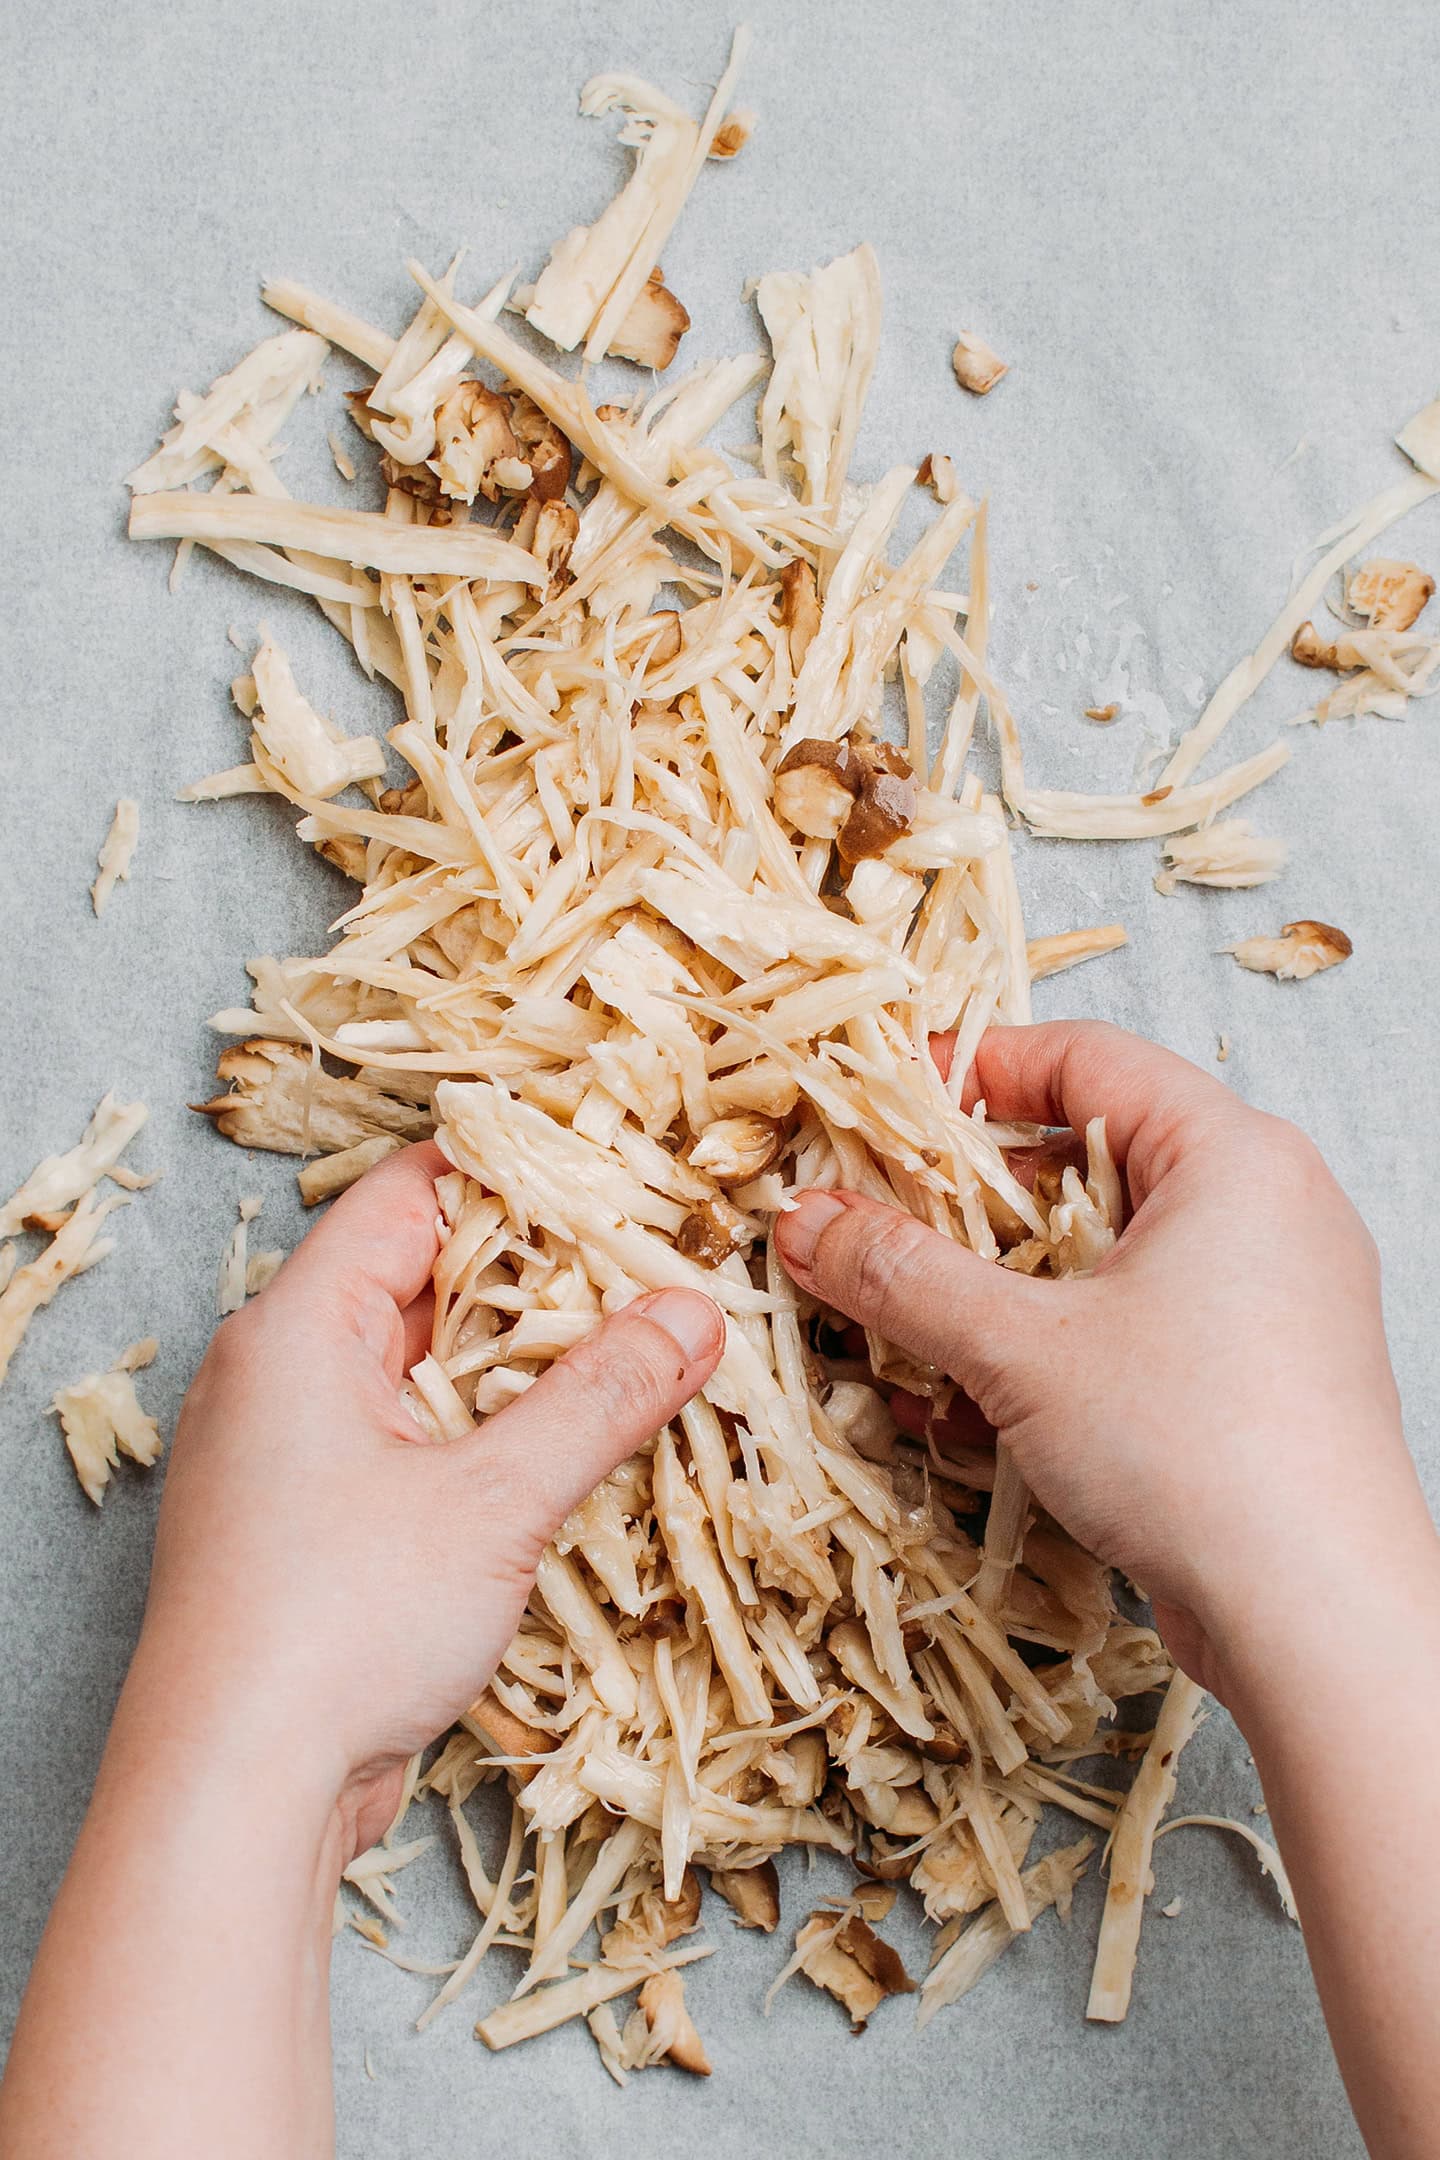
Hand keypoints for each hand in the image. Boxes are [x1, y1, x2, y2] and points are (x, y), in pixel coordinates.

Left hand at [140, 1141, 723, 1853]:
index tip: (617, 1169)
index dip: (517, 1170)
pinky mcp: (311, 1526)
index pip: (411, 1193)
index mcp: (298, 1327)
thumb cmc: (337, 1626)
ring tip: (635, 1348)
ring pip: (422, 1367)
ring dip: (521, 1362)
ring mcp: (289, 1453)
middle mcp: (279, 1373)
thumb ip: (600, 1397)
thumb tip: (692, 1314)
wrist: (231, 1796)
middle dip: (541, 1274)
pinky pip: (410, 1441)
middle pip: (423, 1278)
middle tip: (653, 1263)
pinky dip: (486, 1433)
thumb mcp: (493, 1500)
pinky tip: (567, 1446)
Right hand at [774, 1019, 1432, 1695]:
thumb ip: (902, 1274)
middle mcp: (1265, 1206)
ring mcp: (1268, 1296)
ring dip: (996, 1285)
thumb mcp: (1020, 1349)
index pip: (1084, 1055)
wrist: (1320, 1618)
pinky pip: (1133, 1326)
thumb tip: (809, 1223)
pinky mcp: (1255, 1376)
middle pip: (1087, 1155)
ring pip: (1102, 1253)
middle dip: (968, 1197)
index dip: (972, 1069)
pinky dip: (1049, 1347)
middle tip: (877, 1222)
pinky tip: (962, 1402)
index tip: (884, 1102)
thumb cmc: (1200, 1452)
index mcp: (1231, 1154)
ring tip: (904, 1324)